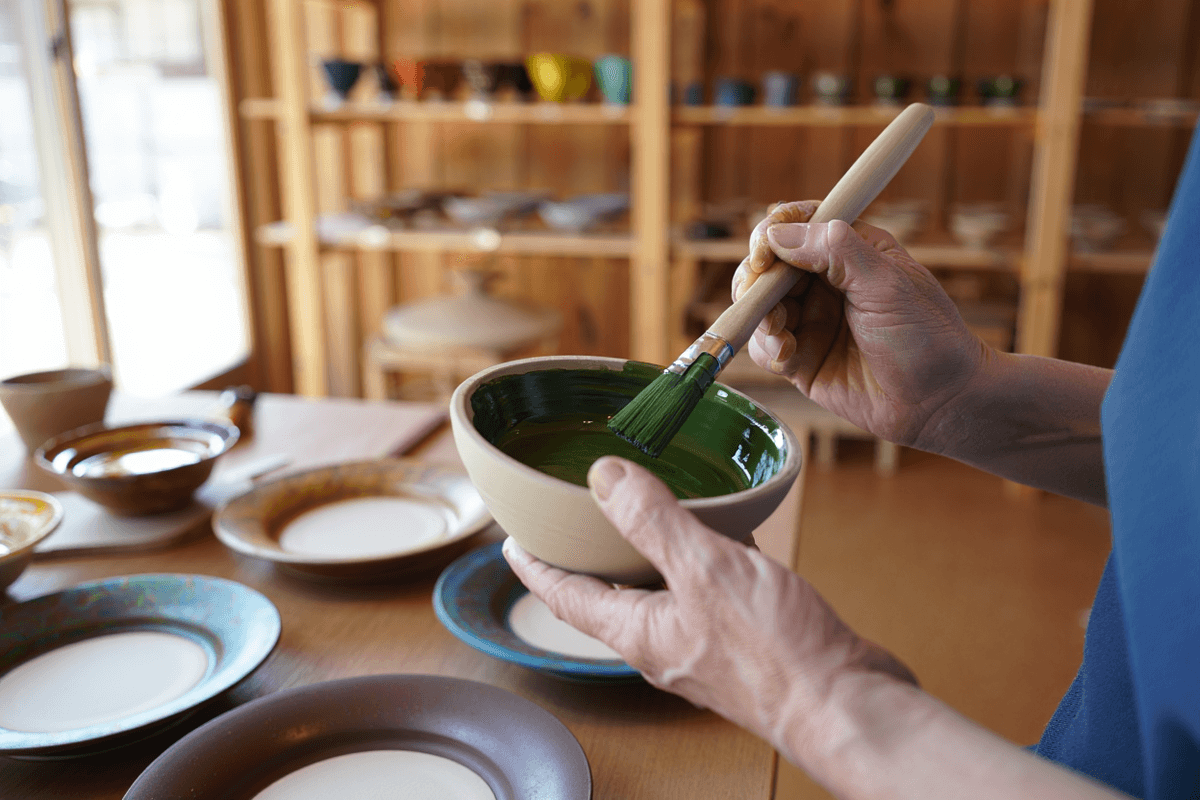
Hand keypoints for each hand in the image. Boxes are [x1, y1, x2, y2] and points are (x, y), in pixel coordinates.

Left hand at [502, 455, 916, 767]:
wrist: (849, 706)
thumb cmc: (777, 655)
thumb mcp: (705, 570)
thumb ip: (652, 521)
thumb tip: (603, 477)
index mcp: (638, 631)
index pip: (565, 595)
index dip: (534, 564)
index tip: (510, 539)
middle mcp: (664, 641)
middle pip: (609, 592)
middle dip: (589, 552)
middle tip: (574, 512)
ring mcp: (706, 642)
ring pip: (663, 587)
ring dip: (650, 549)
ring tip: (645, 507)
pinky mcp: (746, 638)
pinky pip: (710, 587)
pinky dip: (705, 554)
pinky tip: (727, 527)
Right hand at [733, 201, 987, 447]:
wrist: (938, 402)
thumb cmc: (926, 336)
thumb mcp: (886, 283)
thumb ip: (835, 252)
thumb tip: (778, 234)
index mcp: (850, 251)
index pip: (798, 224)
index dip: (773, 231)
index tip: (764, 249)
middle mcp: (825, 283)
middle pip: (768, 265)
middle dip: (756, 278)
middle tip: (760, 295)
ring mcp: (811, 320)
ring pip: (759, 305)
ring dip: (760, 315)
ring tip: (779, 331)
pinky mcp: (801, 359)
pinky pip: (765, 346)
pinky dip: (766, 348)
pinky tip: (788, 357)